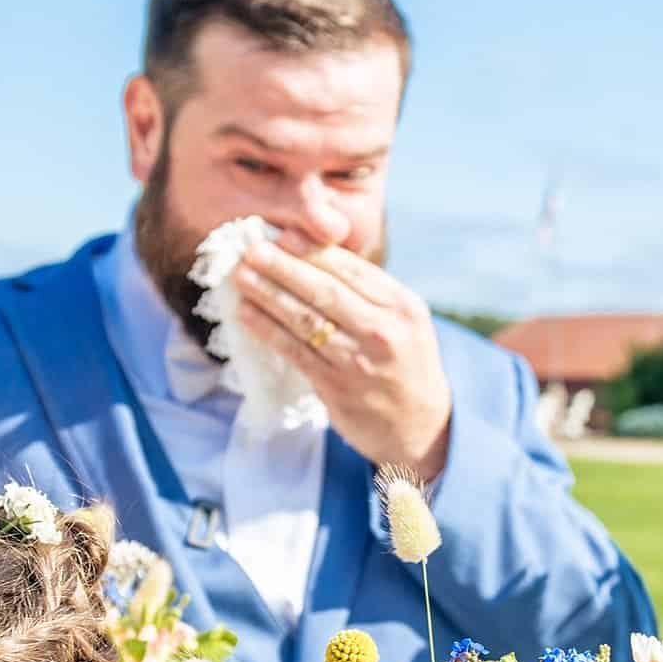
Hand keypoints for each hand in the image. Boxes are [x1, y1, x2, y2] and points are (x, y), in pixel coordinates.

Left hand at [230, 233, 453, 478]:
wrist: (420, 425)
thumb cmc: (404, 362)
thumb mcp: (404, 320)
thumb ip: (368, 291)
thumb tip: (310, 253)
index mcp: (403, 306)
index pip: (352, 269)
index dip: (312, 250)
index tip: (281, 236)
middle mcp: (383, 331)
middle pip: (325, 290)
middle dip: (283, 267)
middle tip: (251, 249)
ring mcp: (359, 361)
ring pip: (305, 320)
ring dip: (268, 295)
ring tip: (242, 276)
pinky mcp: (337, 388)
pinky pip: (295, 351)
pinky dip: (268, 330)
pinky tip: (248, 314)